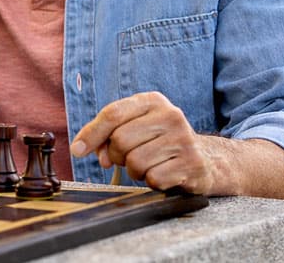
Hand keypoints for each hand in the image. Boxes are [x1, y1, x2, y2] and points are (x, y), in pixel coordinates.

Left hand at [70, 91, 214, 193]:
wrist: (206, 160)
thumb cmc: (160, 142)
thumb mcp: (136, 127)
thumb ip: (107, 133)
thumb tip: (83, 149)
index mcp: (152, 101)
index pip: (112, 114)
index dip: (91, 133)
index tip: (77, 150)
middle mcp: (171, 115)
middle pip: (120, 140)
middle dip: (117, 156)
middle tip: (127, 159)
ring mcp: (184, 139)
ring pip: (135, 162)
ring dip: (135, 171)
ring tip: (148, 166)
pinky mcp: (193, 164)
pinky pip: (153, 179)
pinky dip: (152, 182)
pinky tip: (163, 174)